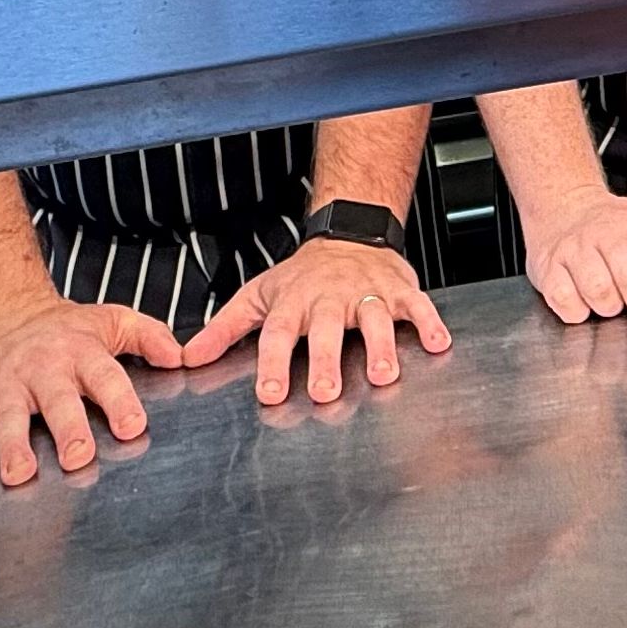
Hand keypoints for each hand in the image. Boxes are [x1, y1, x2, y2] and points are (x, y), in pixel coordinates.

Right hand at [0, 297, 182, 488]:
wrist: (5, 313)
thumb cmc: (67, 329)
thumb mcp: (113, 321)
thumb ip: (150, 337)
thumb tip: (180, 357)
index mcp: (82, 352)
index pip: (105, 376)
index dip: (120, 401)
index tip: (133, 427)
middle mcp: (44, 368)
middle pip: (58, 399)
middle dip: (68, 429)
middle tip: (79, 457)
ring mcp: (5, 383)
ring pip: (9, 415)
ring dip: (13, 446)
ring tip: (19, 474)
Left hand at [181, 240, 449, 402]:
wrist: (350, 233)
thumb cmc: (303, 275)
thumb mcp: (259, 295)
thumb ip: (226, 328)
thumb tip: (188, 358)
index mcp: (294, 302)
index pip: (280, 333)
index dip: (275, 363)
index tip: (272, 393)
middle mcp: (330, 297)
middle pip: (327, 327)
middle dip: (327, 359)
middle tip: (327, 392)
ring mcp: (367, 292)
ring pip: (374, 318)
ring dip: (380, 346)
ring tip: (384, 376)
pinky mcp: (398, 289)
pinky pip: (416, 305)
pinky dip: (428, 323)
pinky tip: (438, 344)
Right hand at [524, 183, 626, 322]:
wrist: (563, 207)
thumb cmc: (618, 226)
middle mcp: (609, 232)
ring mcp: (576, 249)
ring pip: (600, 294)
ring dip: (610, 307)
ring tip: (610, 297)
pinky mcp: (549, 268)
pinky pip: (567, 303)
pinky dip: (578, 311)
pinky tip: (583, 299)